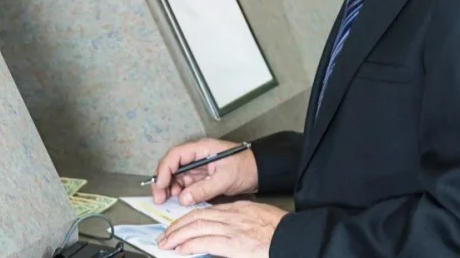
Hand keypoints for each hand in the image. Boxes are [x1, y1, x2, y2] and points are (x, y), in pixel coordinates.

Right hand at [151, 138, 257, 205]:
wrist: (260, 171)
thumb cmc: (245, 167)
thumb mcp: (225, 179)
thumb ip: (204, 189)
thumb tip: (183, 198)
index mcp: (201, 149)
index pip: (175, 155)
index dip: (165, 170)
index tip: (161, 185)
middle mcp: (196, 155)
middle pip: (171, 165)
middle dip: (163, 181)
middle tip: (158, 198)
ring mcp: (197, 165)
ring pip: (176, 176)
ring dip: (170, 188)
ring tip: (167, 202)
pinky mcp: (201, 175)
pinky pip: (185, 183)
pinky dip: (179, 192)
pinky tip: (178, 201)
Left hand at [157, 201, 286, 257]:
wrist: (294, 236)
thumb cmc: (280, 231)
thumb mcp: (257, 219)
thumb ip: (238, 223)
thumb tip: (223, 234)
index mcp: (237, 209)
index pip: (205, 211)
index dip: (188, 219)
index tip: (178, 226)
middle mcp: (232, 216)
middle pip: (196, 217)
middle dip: (177, 227)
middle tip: (165, 236)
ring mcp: (232, 229)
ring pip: (197, 227)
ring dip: (177, 236)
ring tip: (166, 243)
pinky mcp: (234, 244)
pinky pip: (206, 241)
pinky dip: (190, 244)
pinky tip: (181, 249)